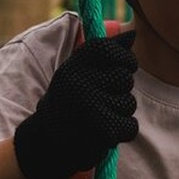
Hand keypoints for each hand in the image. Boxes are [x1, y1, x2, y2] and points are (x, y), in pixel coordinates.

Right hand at [14, 31, 138, 178]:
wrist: (45, 144)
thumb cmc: (67, 104)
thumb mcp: (77, 73)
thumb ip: (103, 54)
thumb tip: (133, 34)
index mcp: (73, 66)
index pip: (111, 50)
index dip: (125, 59)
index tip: (126, 67)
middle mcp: (80, 83)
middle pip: (125, 78)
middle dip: (121, 90)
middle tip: (102, 100)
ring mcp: (90, 107)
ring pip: (129, 103)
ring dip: (120, 112)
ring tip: (99, 117)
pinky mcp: (102, 130)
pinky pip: (130, 126)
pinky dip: (122, 131)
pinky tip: (104, 132)